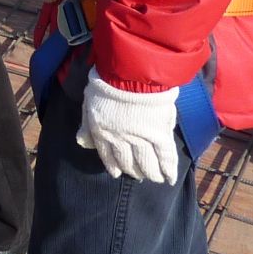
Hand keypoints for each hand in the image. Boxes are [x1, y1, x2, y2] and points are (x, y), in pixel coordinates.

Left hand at [75, 68, 179, 183]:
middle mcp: (121, 140)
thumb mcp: (89, 102)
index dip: (113, 165)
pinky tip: (170, 178)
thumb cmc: (107, 83)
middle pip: (128, 162)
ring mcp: (141, 139)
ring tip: (154, 178)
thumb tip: (82, 142)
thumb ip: (87, 124)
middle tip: (138, 175)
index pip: (107, 155)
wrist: (130, 75)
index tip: (117, 173)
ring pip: (146, 163)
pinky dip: (169, 169)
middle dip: (132, 170)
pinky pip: (165, 156)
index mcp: (103, 132)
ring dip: (150, 173)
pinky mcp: (160, 134)